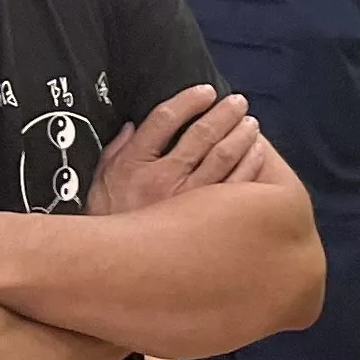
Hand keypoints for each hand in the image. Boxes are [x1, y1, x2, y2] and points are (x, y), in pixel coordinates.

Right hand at [92, 86, 262, 215]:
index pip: (163, 119)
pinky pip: (235, 187)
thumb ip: (116, 151)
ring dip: (241, 135)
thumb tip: (132, 124)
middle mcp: (161, 179)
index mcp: (133, 164)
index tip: (205, 91)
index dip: (188, 100)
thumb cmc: (109, 221)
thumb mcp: (102, 181)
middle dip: (223, 113)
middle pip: (200, 135)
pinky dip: (250, 165)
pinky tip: (257, 152)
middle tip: (238, 102)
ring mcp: (186, 201)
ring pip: (222, 157)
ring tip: (250, 123)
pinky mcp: (206, 222)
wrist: (115, 269)